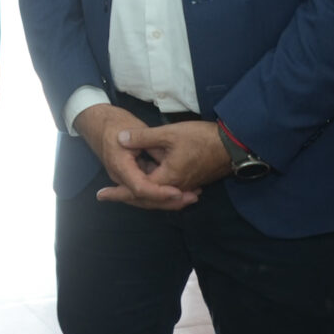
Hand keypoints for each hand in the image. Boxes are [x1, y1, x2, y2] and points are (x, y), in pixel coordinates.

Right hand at [73, 104, 197, 210]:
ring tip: (192, 196)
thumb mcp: (138, 130)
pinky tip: (181, 190)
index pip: (140, 188)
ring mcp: (124, 178)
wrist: (96, 121)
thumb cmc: (115, 122)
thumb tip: (170, 164)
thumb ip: (153, 148)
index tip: (178, 192)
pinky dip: (162, 191)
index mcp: (120, 165)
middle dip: (169, 202)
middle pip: (144, 199)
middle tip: (193, 198)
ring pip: (146, 197)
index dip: (159, 193)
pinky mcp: (130, 176)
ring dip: (168, 199)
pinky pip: (146, 189)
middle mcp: (120, 177)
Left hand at [116, 121, 231, 194]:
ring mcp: (184, 186)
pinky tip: (146, 182)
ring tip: (120, 191)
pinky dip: (153, 190)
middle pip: (146, 199)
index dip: (118, 193)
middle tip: (105, 196)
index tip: (100, 195)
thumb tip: (119, 138)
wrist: (232, 145)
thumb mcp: (169, 134)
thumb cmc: (202, 138)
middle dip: (125, 197)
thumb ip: (142, 138)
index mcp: (168, 179)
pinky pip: (167, 191)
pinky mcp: (190, 182)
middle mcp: (176, 188)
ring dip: (140, 194)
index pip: (138, 191)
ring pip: (157, 196)